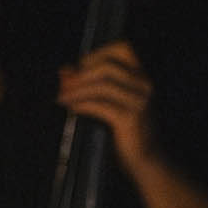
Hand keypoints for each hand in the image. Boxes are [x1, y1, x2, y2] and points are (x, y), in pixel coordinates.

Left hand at [56, 42, 159, 170]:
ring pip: (102, 86)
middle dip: (81, 73)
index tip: (78, 66)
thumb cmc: (126, 129)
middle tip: (63, 84)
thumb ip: (91, 84)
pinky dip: (83, 105)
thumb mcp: (111, 102)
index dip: (97, 54)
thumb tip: (65, 71)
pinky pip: (101, 106)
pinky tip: (72, 108)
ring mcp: (139, 102)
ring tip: (62, 97)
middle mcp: (144, 85)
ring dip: (77, 90)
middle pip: (108, 66)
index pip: (122, 48)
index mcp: (142, 76)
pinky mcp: (130, 119)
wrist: (146, 159)